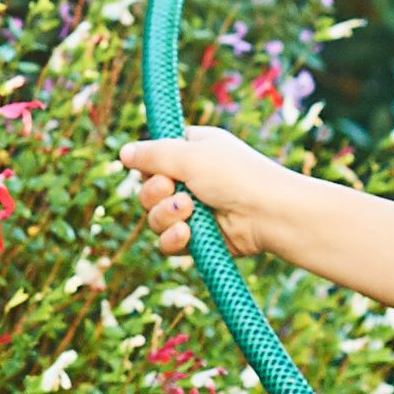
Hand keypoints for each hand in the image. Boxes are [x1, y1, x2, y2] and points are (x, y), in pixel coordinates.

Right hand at [121, 127, 299, 263]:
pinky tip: (187, 234)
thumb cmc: (236, 176)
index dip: (149, 166)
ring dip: (165, 216)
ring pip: (154, 219)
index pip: (154, 158)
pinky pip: (168, 243)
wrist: (269, 214)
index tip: (158, 168)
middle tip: (172, 190)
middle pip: (147, 191)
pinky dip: (173, 239)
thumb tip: (123, 152)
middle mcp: (191, 180)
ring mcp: (194, 211)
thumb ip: (153, 154)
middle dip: (154, 194)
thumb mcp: (190, 155)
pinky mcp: (198, 239)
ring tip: (188, 211)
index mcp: (192, 151)